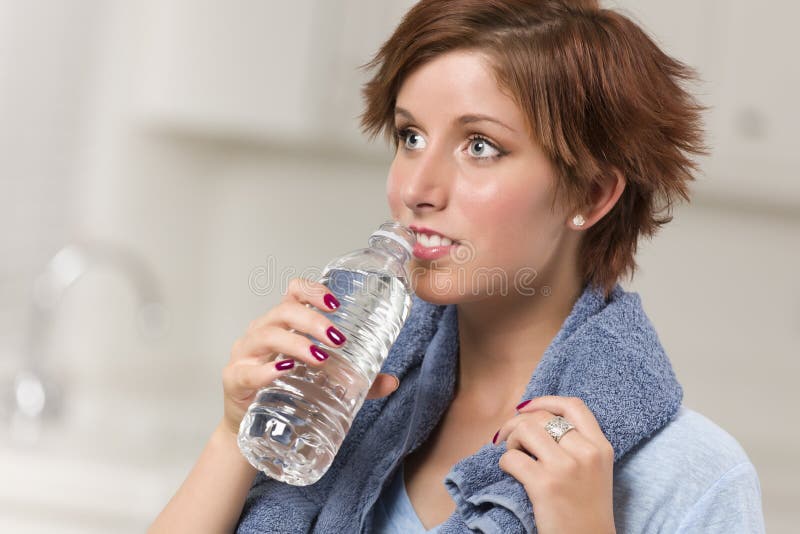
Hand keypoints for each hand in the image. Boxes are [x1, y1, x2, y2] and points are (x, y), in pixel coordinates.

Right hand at [221, 277, 398, 435]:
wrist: (250, 431)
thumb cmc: (284, 394)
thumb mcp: (322, 383)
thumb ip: (357, 381)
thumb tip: (391, 382)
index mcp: (282, 325)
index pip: (293, 293)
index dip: (313, 291)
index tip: (336, 303)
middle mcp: (261, 333)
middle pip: (283, 312)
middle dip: (312, 320)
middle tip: (338, 339)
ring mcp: (244, 355)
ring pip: (266, 335)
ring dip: (295, 343)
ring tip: (319, 357)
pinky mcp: (234, 380)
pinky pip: (247, 370)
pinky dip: (267, 370)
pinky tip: (284, 371)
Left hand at [495, 396, 615, 533]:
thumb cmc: (586, 510)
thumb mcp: (595, 470)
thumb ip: (577, 444)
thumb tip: (536, 419)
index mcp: (601, 447)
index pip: (573, 406)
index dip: (545, 401)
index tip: (526, 407)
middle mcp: (586, 453)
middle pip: (542, 417)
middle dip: (517, 423)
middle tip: (507, 439)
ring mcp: (566, 468)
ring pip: (525, 430)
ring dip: (511, 441)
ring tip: (514, 457)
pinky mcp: (545, 485)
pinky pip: (512, 458)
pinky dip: (505, 463)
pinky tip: (511, 473)